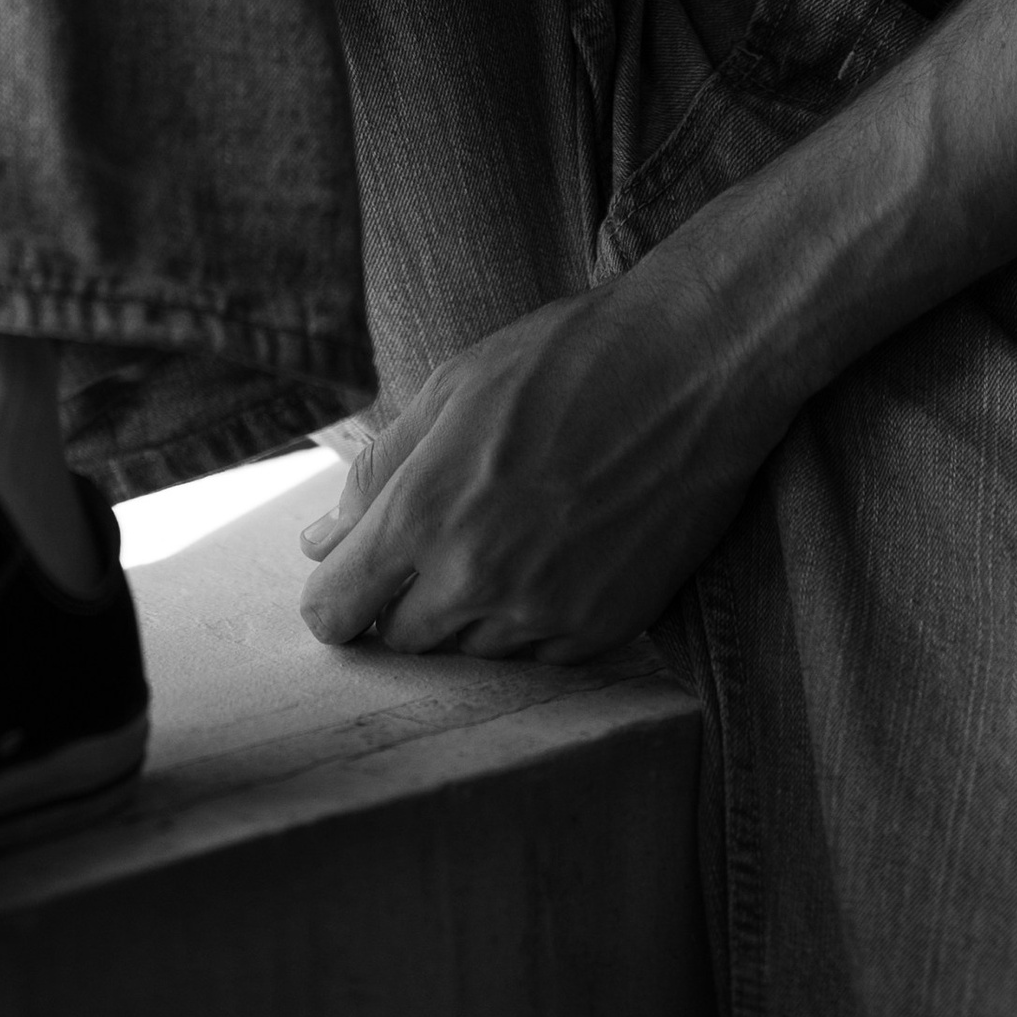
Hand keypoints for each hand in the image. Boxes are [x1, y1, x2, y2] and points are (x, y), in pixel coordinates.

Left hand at [296, 263, 774, 661]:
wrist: (693, 368)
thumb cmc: (567, 359)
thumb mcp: (452, 387)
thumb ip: (379, 471)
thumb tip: (322, 541)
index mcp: (424, 514)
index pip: (334, 610)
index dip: (334, 594)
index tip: (352, 573)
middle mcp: (478, 580)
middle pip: (398, 642)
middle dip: (400, 600)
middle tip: (440, 540)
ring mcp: (545, 613)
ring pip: (468, 655)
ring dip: (468, 614)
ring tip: (507, 536)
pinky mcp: (605, 628)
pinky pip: (537, 658)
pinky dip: (530, 622)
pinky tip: (552, 557)